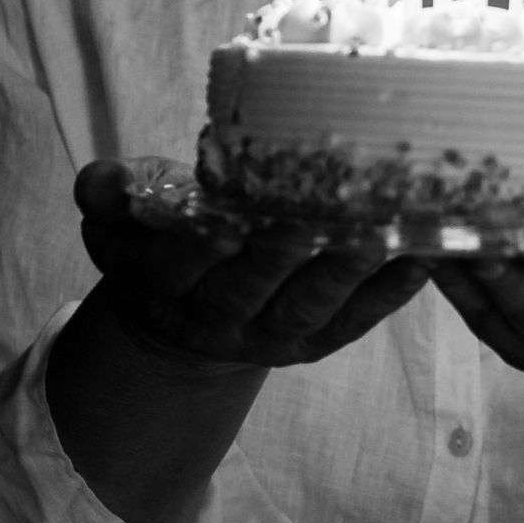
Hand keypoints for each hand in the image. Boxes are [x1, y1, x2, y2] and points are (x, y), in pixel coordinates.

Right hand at [75, 158, 429, 372]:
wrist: (191, 310)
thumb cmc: (159, 237)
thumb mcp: (119, 217)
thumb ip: (109, 196)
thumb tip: (101, 183)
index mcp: (160, 284)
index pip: (173, 268)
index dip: (195, 251)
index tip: (222, 225)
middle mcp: (216, 317)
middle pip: (246, 290)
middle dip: (278, 259)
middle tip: (312, 222)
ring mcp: (272, 333)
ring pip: (309, 306)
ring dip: (344, 273)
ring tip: (381, 235)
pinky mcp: (318, 339)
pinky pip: (355, 319)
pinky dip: (389, 293)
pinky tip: (422, 258)